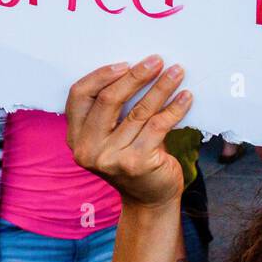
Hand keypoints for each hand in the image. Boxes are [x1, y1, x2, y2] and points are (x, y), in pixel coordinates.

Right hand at [64, 56, 191, 208]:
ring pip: (138, 111)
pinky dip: (175, 108)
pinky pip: (158, 125)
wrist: (149, 200)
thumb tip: (136, 67)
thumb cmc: (132, 158)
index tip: (126, 63)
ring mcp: (111, 158)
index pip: (79, 95)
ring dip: (160, 87)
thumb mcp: (111, 136)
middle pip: (108, 99)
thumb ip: (111, 110)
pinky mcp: (137, 163)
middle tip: (156, 61)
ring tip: (177, 72)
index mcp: (76, 137)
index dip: (101, 75)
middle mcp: (88, 149)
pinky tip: (186, 97)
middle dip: (135, 76)